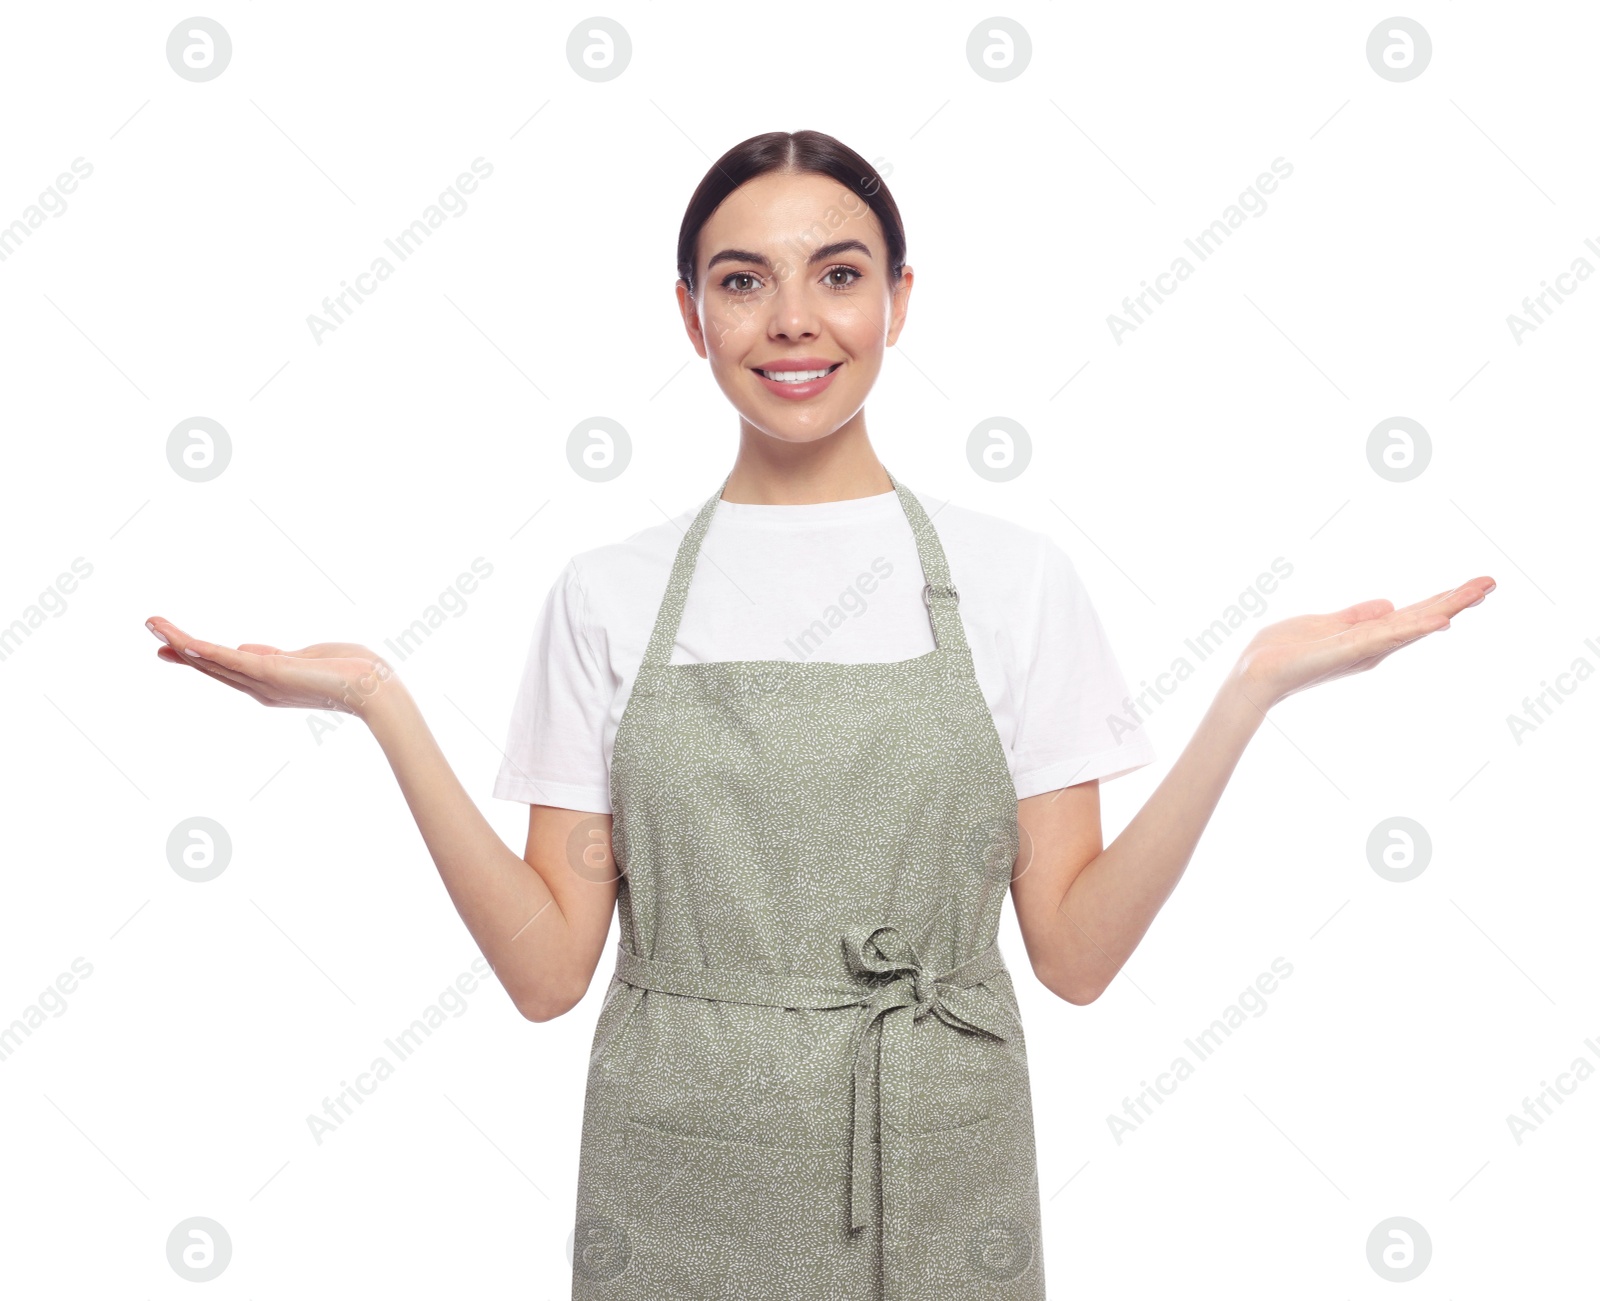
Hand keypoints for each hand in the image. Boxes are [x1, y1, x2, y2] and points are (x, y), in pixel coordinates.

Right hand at [145, 615, 397, 717]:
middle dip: (181, 648)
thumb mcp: (307, 658)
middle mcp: (260, 687)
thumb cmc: (354, 672)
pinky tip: (182, 640)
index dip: (200, 655)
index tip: (176, 644)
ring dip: (180, 642)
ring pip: (212, 661)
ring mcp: (263, 681)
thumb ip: (277, 655)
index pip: (227, 667)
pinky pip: (229, 659)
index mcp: (270, 682)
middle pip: (212, 666)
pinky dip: (204, 650)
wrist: (375, 689)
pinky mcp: (270, 672)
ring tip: (153, 624)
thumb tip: (248, 648)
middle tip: (152, 630)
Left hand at [1231, 575, 1495, 708]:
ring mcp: (1363, 650)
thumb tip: (1389, 605)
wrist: (1254, 673)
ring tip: (1476, 593)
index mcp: (1369, 637)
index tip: (1477, 584)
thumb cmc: (1283, 651)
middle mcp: (1373, 646)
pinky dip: (1412, 630)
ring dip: (1445, 608)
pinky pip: (1384, 638)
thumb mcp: (1325, 624)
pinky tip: (1439, 621)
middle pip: (1422, 619)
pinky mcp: (1346, 652)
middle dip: (1457, 600)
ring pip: (1412, 626)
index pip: (1415, 614)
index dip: (1445, 600)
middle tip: (1492, 582)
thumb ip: (1357, 617)